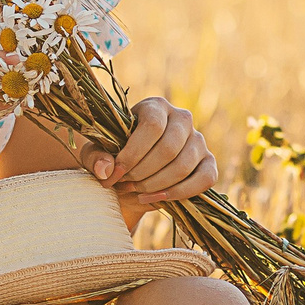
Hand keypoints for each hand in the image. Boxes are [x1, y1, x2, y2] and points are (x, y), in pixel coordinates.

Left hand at [81, 97, 217, 207]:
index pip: (152, 127)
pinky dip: (181, 193)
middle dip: (142, 173)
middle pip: (168, 149)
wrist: (132, 173)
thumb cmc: (114, 156)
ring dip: (156, 185)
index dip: (133, 154)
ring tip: (136, 191)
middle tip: (124, 184)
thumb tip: (106, 170)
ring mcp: (199, 140)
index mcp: (155, 107)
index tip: (114, 173)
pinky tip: (158, 198)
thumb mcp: (96, 153)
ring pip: (183, 166)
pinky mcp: (208, 162)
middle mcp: (182, 119)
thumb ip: (95, 157)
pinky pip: (205, 179)